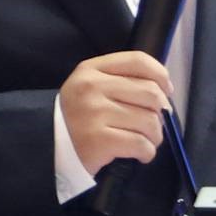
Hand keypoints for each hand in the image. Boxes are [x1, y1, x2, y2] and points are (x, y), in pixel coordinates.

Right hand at [59, 51, 172, 170]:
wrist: (48, 146)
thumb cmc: (78, 118)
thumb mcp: (90, 88)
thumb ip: (121, 80)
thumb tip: (164, 91)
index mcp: (91, 69)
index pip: (137, 61)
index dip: (161, 75)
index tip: (167, 90)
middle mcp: (91, 87)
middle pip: (150, 92)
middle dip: (160, 112)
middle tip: (154, 123)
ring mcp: (94, 113)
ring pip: (149, 121)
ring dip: (155, 135)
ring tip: (146, 140)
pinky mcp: (98, 141)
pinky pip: (140, 144)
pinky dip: (147, 152)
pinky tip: (141, 154)